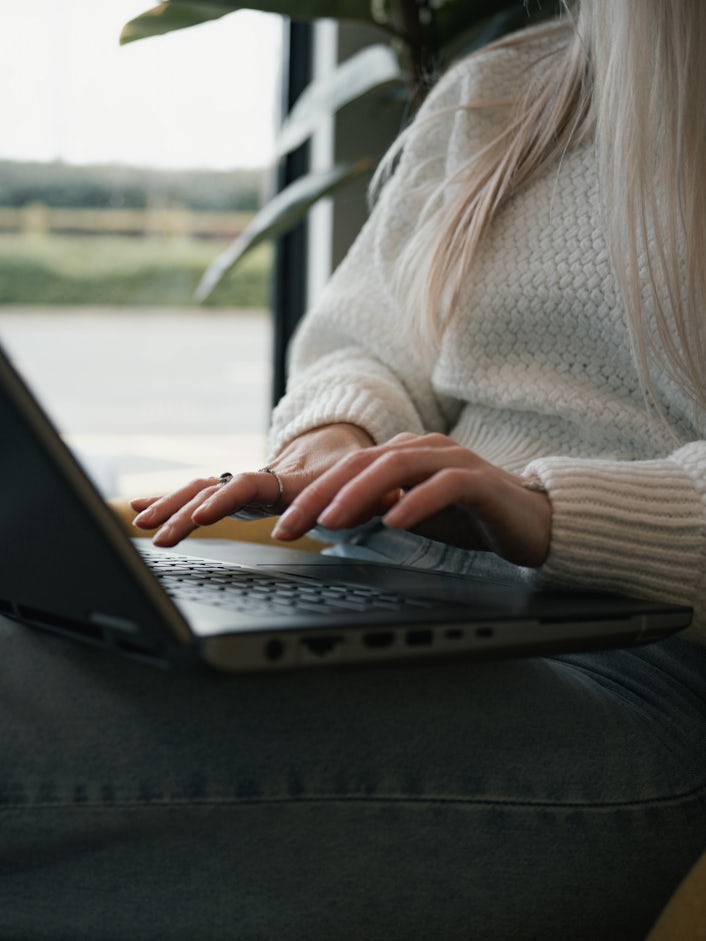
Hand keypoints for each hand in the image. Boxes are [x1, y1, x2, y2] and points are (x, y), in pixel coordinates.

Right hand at [130, 423, 373, 546]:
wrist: (340, 445)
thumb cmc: (354, 467)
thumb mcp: (371, 478)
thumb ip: (380, 491)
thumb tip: (398, 496)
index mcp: (290, 478)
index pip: (252, 485)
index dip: (227, 499)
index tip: (205, 515)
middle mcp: (262, 480)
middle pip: (214, 488)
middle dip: (184, 511)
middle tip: (158, 533)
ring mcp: (246, 487)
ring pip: (199, 491)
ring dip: (168, 507)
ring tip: (137, 524)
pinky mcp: (238, 495)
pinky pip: (199, 495)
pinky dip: (170, 503)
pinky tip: (139, 512)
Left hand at [271, 433, 551, 566]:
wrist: (531, 521)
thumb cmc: (468, 516)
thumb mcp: (413, 513)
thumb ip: (376, 508)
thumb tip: (330, 516)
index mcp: (405, 453)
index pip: (348, 469)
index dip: (312, 495)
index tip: (283, 527)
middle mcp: (425, 449)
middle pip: (363, 463)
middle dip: (321, 495)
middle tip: (292, 526)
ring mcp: (454, 461)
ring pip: (397, 467)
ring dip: (359, 493)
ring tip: (331, 520)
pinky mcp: (480, 482)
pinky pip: (444, 486)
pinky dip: (416, 502)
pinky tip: (394, 521)